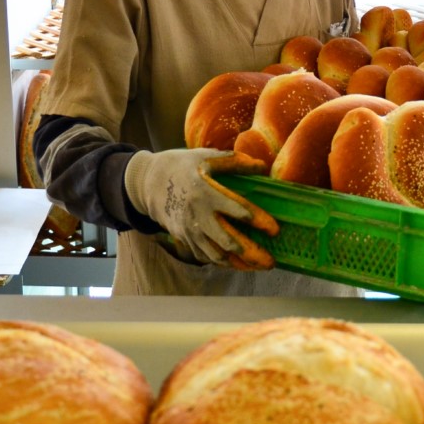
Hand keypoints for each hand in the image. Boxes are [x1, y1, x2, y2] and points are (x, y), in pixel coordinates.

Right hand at [123, 148, 279, 269]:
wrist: (148, 183)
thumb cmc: (182, 166)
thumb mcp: (206, 157)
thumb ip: (235, 162)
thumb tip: (262, 167)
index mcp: (206, 192)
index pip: (238, 211)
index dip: (259, 222)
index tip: (275, 230)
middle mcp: (198, 215)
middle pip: (229, 242)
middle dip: (253, 254)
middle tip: (271, 262)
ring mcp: (189, 231)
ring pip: (217, 256)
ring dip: (240, 264)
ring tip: (259, 267)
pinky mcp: (184, 239)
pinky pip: (205, 257)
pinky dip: (224, 263)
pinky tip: (239, 264)